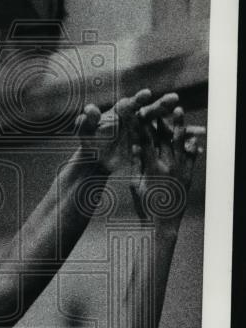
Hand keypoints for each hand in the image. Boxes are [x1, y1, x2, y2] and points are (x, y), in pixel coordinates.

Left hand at [76, 89, 178, 174]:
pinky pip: (168, 140)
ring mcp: (145, 130)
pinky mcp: (151, 142)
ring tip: (185, 117)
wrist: (99, 158)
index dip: (138, 99)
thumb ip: (86, 121)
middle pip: (151, 109)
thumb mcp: (85, 132)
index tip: (147, 94)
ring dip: (176, 121)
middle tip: (173, 98)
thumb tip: (87, 110)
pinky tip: (196, 141)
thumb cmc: (91, 142)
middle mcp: (136, 117)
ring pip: (163, 123)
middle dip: (162, 104)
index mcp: (121, 112)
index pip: (130, 103)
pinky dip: (181, 139)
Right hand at [130, 105, 204, 224]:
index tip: (136, 111)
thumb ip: (137, 164)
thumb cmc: (145, 205)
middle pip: (164, 137)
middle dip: (161, 118)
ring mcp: (181, 169)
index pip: (144, 140)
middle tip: (159, 104)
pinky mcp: (188, 175)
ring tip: (178, 111)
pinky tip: (193, 137)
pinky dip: (192, 146)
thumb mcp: (136, 184)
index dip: (140, 124)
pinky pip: (192, 156)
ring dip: (179, 126)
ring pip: (180, 142)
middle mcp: (169, 166)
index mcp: (152, 167)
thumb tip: (134, 145)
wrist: (163, 223)